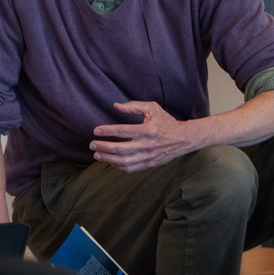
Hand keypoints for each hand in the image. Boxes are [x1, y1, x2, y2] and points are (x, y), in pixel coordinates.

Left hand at [90, 101, 206, 172]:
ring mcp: (148, 157)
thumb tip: (116, 106)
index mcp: (148, 130)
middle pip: (120, 149)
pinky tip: (110, 161)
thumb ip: (133, 106)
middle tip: (91, 145)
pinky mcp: (149, 164)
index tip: (95, 131)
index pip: (123, 131)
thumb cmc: (165, 121)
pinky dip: (117, 166)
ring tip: (97, 155)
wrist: (183, 139)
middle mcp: (147, 145)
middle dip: (103, 147)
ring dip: (107, 159)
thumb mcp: (152, 108)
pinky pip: (130, 168)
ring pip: (123, 161)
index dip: (107, 131)